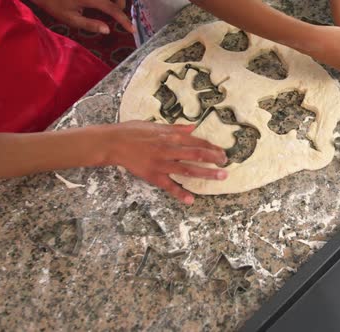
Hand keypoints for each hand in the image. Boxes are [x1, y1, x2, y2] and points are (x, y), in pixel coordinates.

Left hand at [32, 0, 133, 33]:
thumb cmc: (54, 4)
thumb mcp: (70, 18)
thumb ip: (90, 24)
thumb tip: (107, 30)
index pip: (113, 9)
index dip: (124, 20)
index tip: (132, 30)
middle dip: (120, 8)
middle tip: (117, 18)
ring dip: (115, 1)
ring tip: (112, 9)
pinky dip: (108, 0)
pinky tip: (104, 4)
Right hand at [106, 121, 227, 203]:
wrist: (113, 143)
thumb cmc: (132, 131)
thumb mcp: (155, 125)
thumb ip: (175, 128)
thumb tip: (192, 127)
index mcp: (170, 136)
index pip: (196, 141)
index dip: (211, 147)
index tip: (222, 152)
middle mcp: (169, 149)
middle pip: (197, 154)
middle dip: (214, 159)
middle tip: (227, 164)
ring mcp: (162, 163)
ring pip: (188, 169)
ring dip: (206, 173)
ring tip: (221, 177)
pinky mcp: (153, 176)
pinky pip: (169, 186)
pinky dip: (180, 193)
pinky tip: (191, 200)